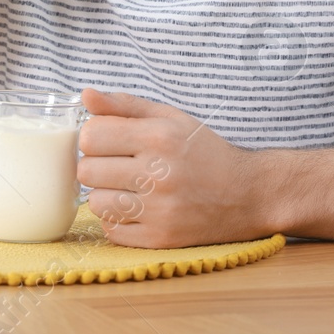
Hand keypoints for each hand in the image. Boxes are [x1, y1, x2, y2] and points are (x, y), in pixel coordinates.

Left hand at [76, 87, 272, 247]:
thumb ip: (125, 105)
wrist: (248, 194)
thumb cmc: (204, 151)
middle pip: (87, 170)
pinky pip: (111, 230)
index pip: (90, 135)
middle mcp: (158, 173)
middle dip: (97, 165)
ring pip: (95, 202)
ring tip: (129, 188)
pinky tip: (138, 208)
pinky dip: (118, 220)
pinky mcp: (160, 238)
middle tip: (118, 165)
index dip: (94, 137)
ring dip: (106, 194)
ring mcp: (159, 210)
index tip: (109, 141)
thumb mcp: (170, 118)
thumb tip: (86, 95)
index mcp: (159, 137)